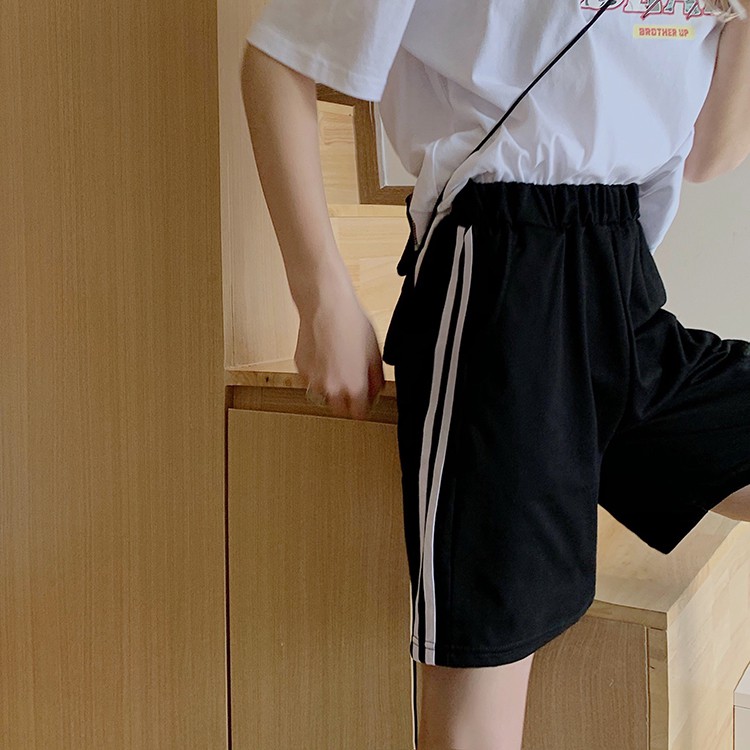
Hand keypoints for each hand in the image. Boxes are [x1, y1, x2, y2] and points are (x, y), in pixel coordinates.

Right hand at [295, 284, 385, 419]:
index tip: (364, 400)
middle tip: (352, 383)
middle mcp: (332, 388)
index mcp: (354, 387)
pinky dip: (318, 373)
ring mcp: (313, 380)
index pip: (359, 414)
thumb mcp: (375, 352)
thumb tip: (376, 390)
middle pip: (339, 409)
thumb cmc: (350, 324)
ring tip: (338, 364)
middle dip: (346, 400)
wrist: (326, 306)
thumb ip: (376, 378)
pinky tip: (325, 355)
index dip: (363, 407)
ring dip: (331, 386)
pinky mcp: (301, 369)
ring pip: (324, 394)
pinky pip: (311, 379)